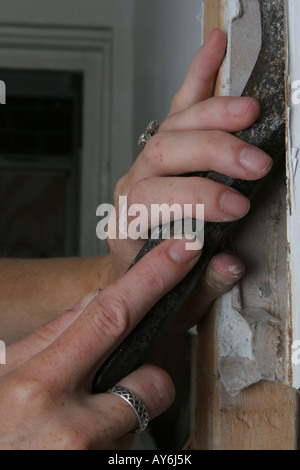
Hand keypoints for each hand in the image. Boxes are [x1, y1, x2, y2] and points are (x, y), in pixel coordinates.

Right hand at [0, 237, 200, 449]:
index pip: (110, 315)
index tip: (182, 251)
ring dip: (115, 418)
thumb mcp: (2, 373)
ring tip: (70, 424)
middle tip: (107, 386)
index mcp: (38, 384)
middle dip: (148, 375)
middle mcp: (69, 426)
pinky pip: (125, 448)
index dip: (153, 278)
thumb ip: (50, 336)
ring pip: (137, 421)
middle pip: (151, 380)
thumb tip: (96, 301)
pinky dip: (107, 442)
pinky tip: (73, 444)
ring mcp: (88, 458)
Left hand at [108, 29, 272, 328]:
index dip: (195, 201)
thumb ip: (204, 285)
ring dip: (213, 116)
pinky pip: (176, 108)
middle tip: (254, 165)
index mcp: (129, 227)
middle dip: (213, 155)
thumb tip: (229, 263)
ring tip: (248, 112)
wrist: (128, 272)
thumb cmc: (151, 282)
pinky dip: (198, 78)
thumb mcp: (176, 299)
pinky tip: (214, 51)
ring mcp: (145, 165)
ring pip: (171, 126)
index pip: (153, 202)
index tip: (235, 209)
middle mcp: (131, 190)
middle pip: (163, 155)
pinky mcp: (160, 150)